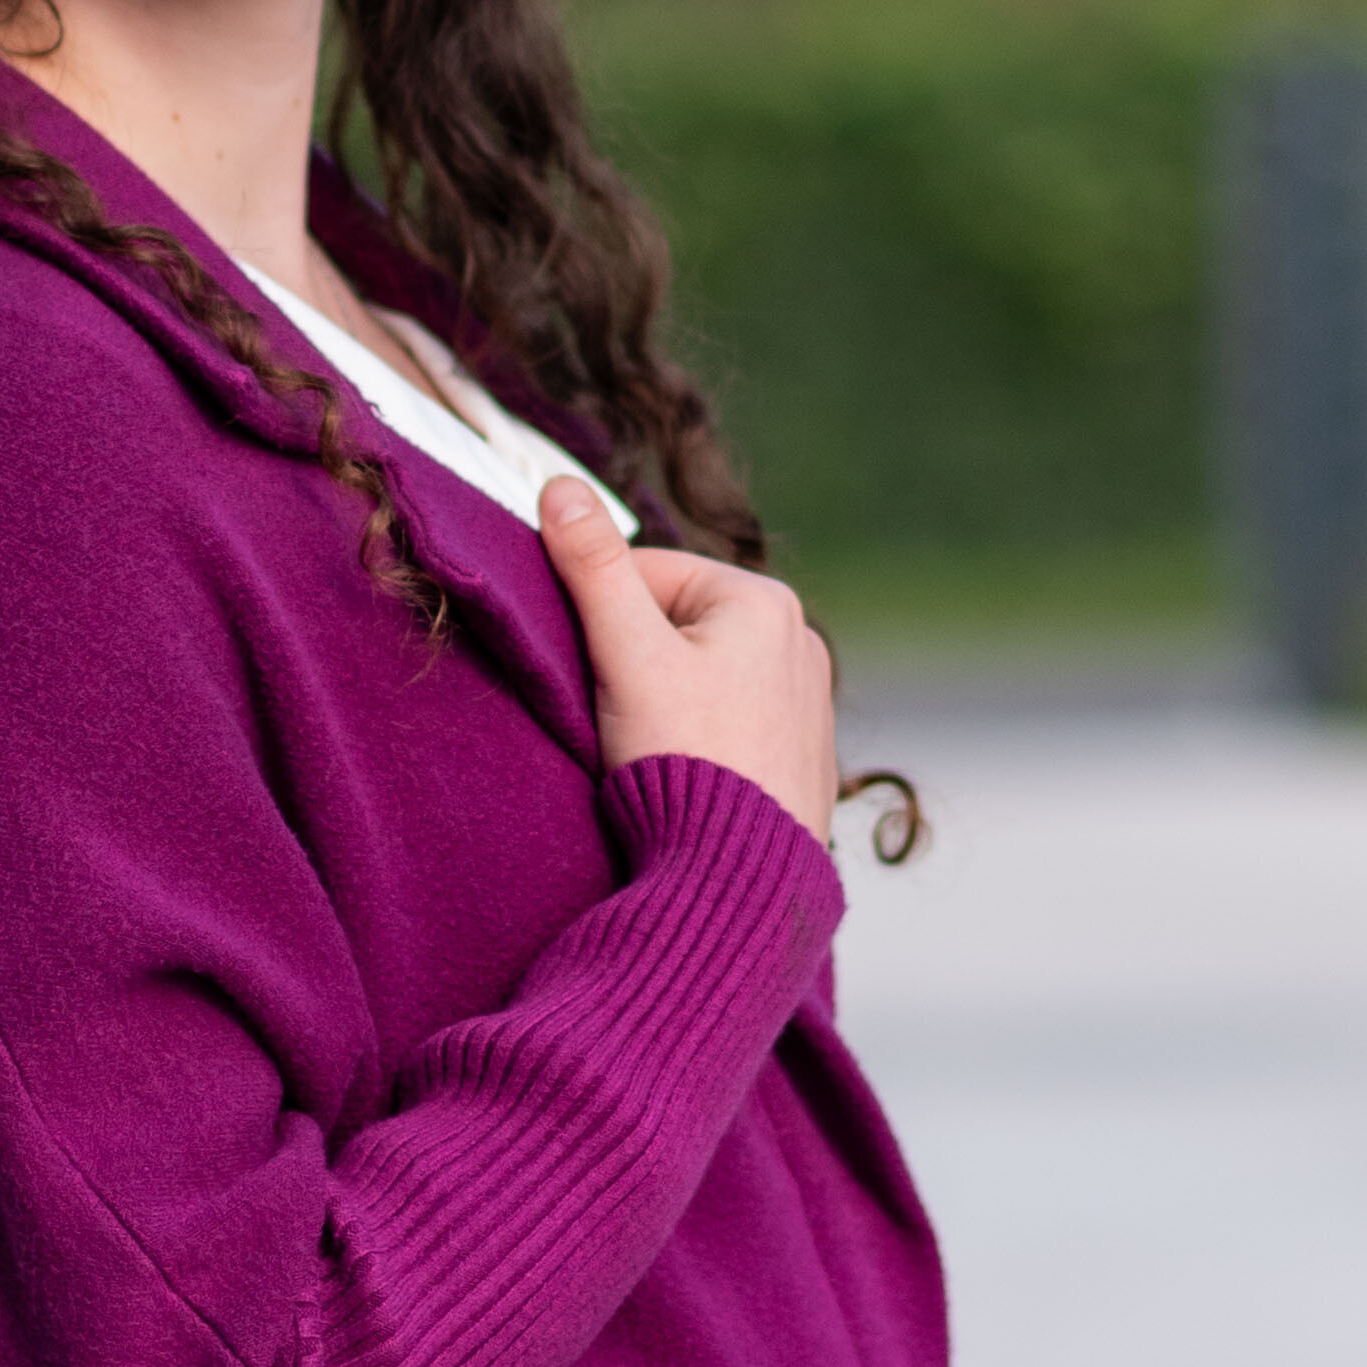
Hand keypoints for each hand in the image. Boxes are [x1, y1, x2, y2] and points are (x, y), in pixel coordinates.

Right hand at [537, 483, 838, 846]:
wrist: (741, 880)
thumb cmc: (683, 763)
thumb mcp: (625, 654)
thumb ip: (592, 567)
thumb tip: (559, 487)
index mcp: (764, 600)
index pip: (646, 575)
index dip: (594, 620)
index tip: (580, 672)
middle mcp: (800, 641)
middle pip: (673, 626)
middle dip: (630, 665)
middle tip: (614, 719)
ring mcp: (808, 702)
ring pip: (699, 677)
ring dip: (659, 704)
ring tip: (646, 753)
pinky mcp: (803, 755)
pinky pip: (729, 723)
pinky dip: (696, 740)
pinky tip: (682, 776)